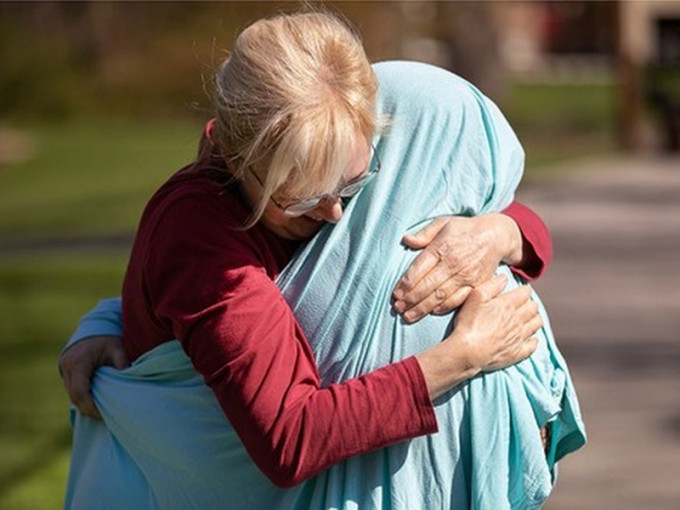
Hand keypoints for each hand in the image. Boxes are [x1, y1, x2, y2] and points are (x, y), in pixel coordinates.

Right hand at [58, 335, 128, 419]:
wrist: (94, 324)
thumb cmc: (107, 336)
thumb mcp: (117, 348)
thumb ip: (122, 364)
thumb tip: (129, 385)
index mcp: (79, 362)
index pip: (81, 391)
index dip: (91, 406)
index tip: (103, 415)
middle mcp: (67, 366)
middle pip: (74, 396)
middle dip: (88, 409)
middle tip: (104, 418)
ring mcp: (63, 368)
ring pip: (71, 394)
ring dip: (84, 403)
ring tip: (101, 412)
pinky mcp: (64, 369)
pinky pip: (72, 388)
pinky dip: (82, 396)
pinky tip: (95, 401)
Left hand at [392, 214, 522, 322]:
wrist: (496, 236)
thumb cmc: (465, 229)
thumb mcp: (443, 223)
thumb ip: (424, 234)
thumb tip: (406, 240)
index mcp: (441, 247)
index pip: (418, 269)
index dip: (405, 284)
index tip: (395, 294)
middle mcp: (452, 263)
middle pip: (426, 286)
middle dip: (410, 299)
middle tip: (397, 308)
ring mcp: (465, 276)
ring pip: (440, 296)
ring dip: (422, 308)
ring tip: (408, 316)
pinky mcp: (476, 284)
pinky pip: (458, 299)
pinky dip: (444, 307)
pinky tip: (432, 312)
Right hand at [414, 274, 540, 399]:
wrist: (467, 352)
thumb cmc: (468, 323)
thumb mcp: (475, 298)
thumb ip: (491, 286)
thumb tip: (504, 278)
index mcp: (508, 304)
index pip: (525, 292)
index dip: (523, 290)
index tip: (520, 291)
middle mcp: (518, 319)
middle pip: (533, 307)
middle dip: (529, 303)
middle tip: (522, 304)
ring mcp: (520, 337)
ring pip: (536, 324)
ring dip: (533, 319)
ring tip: (526, 319)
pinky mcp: (518, 352)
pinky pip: (533, 345)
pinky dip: (533, 340)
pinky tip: (527, 338)